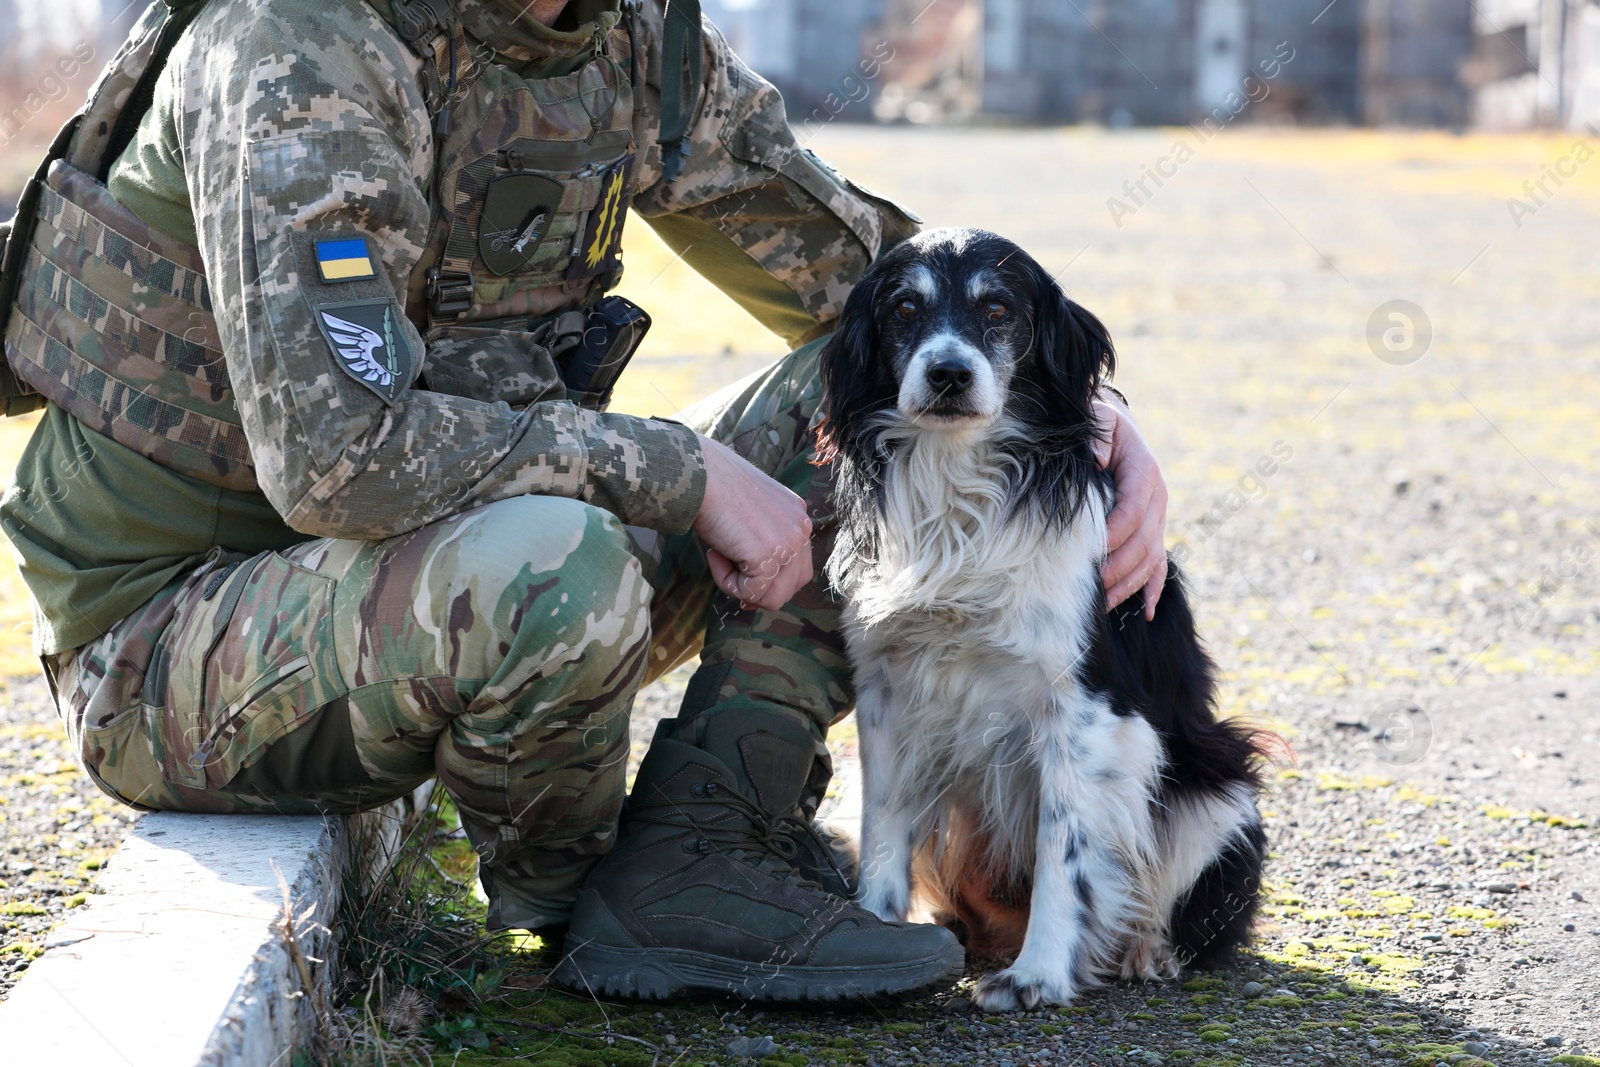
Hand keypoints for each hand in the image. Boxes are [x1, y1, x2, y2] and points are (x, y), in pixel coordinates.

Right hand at [692, 435, 813, 611]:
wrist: (698, 474)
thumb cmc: (712, 487)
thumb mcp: (748, 514)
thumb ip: (761, 538)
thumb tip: (755, 582)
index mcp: (797, 515)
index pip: (798, 564)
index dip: (772, 581)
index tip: (743, 581)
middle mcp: (800, 528)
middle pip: (794, 584)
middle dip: (762, 591)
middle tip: (732, 582)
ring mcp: (789, 543)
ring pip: (775, 598)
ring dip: (742, 588)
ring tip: (718, 557)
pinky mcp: (769, 556)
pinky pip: (750, 593)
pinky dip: (726, 582)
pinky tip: (713, 553)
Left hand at [1092, 390, 1167, 618]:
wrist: (1116, 427)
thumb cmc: (1100, 425)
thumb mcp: (1099, 420)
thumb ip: (1097, 435)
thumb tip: (1094, 457)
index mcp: (1144, 472)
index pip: (1132, 512)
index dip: (1112, 535)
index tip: (1088, 553)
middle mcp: (1156, 499)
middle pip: (1143, 543)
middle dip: (1117, 568)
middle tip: (1090, 588)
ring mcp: (1157, 518)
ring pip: (1150, 559)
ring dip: (1128, 585)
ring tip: (1103, 605)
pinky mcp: (1153, 531)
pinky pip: (1158, 565)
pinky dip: (1152, 589)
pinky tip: (1143, 612)